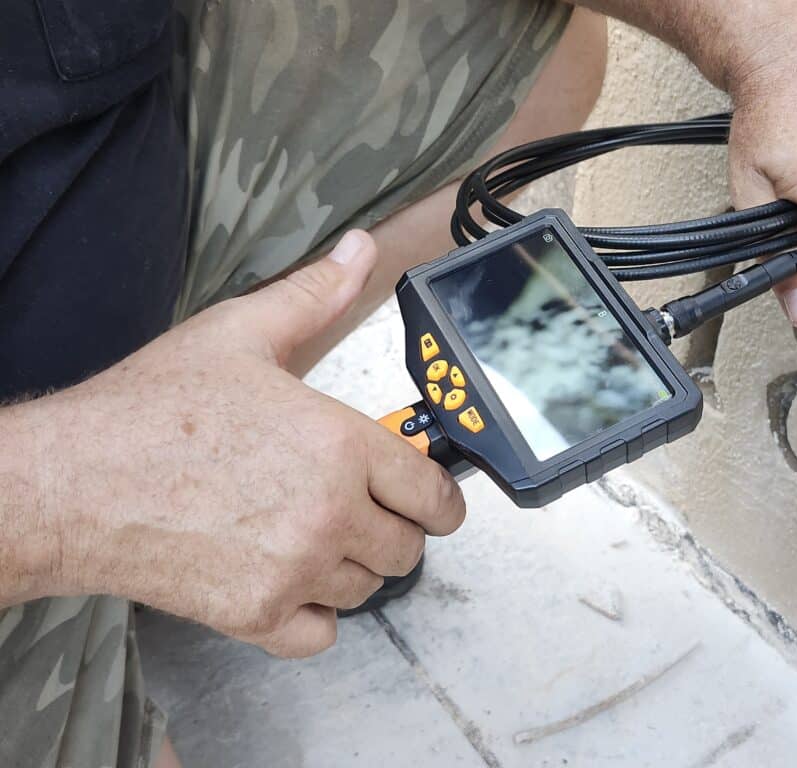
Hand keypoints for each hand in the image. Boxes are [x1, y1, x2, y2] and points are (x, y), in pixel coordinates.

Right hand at [29, 231, 465, 656]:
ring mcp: (295, 572)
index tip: (427, 495)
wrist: (71, 482)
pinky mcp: (257, 616)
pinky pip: (323, 634)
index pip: (435, 493)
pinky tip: (287, 575)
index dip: (438, 494)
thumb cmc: (149, 413)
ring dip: (351, 564)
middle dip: (394, 526)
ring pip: (368, 588)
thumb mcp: (240, 334)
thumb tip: (358, 254)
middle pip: (409, 547)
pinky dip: (313, 613)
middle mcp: (329, 514)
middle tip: (361, 506)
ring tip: (310, 530)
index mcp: (339, 446)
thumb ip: (315, 296)